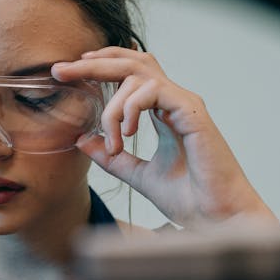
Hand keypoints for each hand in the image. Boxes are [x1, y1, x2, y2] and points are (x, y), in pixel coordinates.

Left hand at [52, 47, 277, 228]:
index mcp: (164, 112)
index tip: (69, 73)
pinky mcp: (192, 112)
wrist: (218, 218)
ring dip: (113, 104)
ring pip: (138, 75)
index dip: (100, 65)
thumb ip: (113, 157)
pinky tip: (128, 134)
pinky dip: (132, 108)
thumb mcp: (140, 175)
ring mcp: (185, 104)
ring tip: (113, 138)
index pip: (130, 72)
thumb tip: (83, 140)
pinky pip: (154, 91)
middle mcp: (175, 101)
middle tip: (61, 72)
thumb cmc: (190, 199)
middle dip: (92, 63)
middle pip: (132, 61)